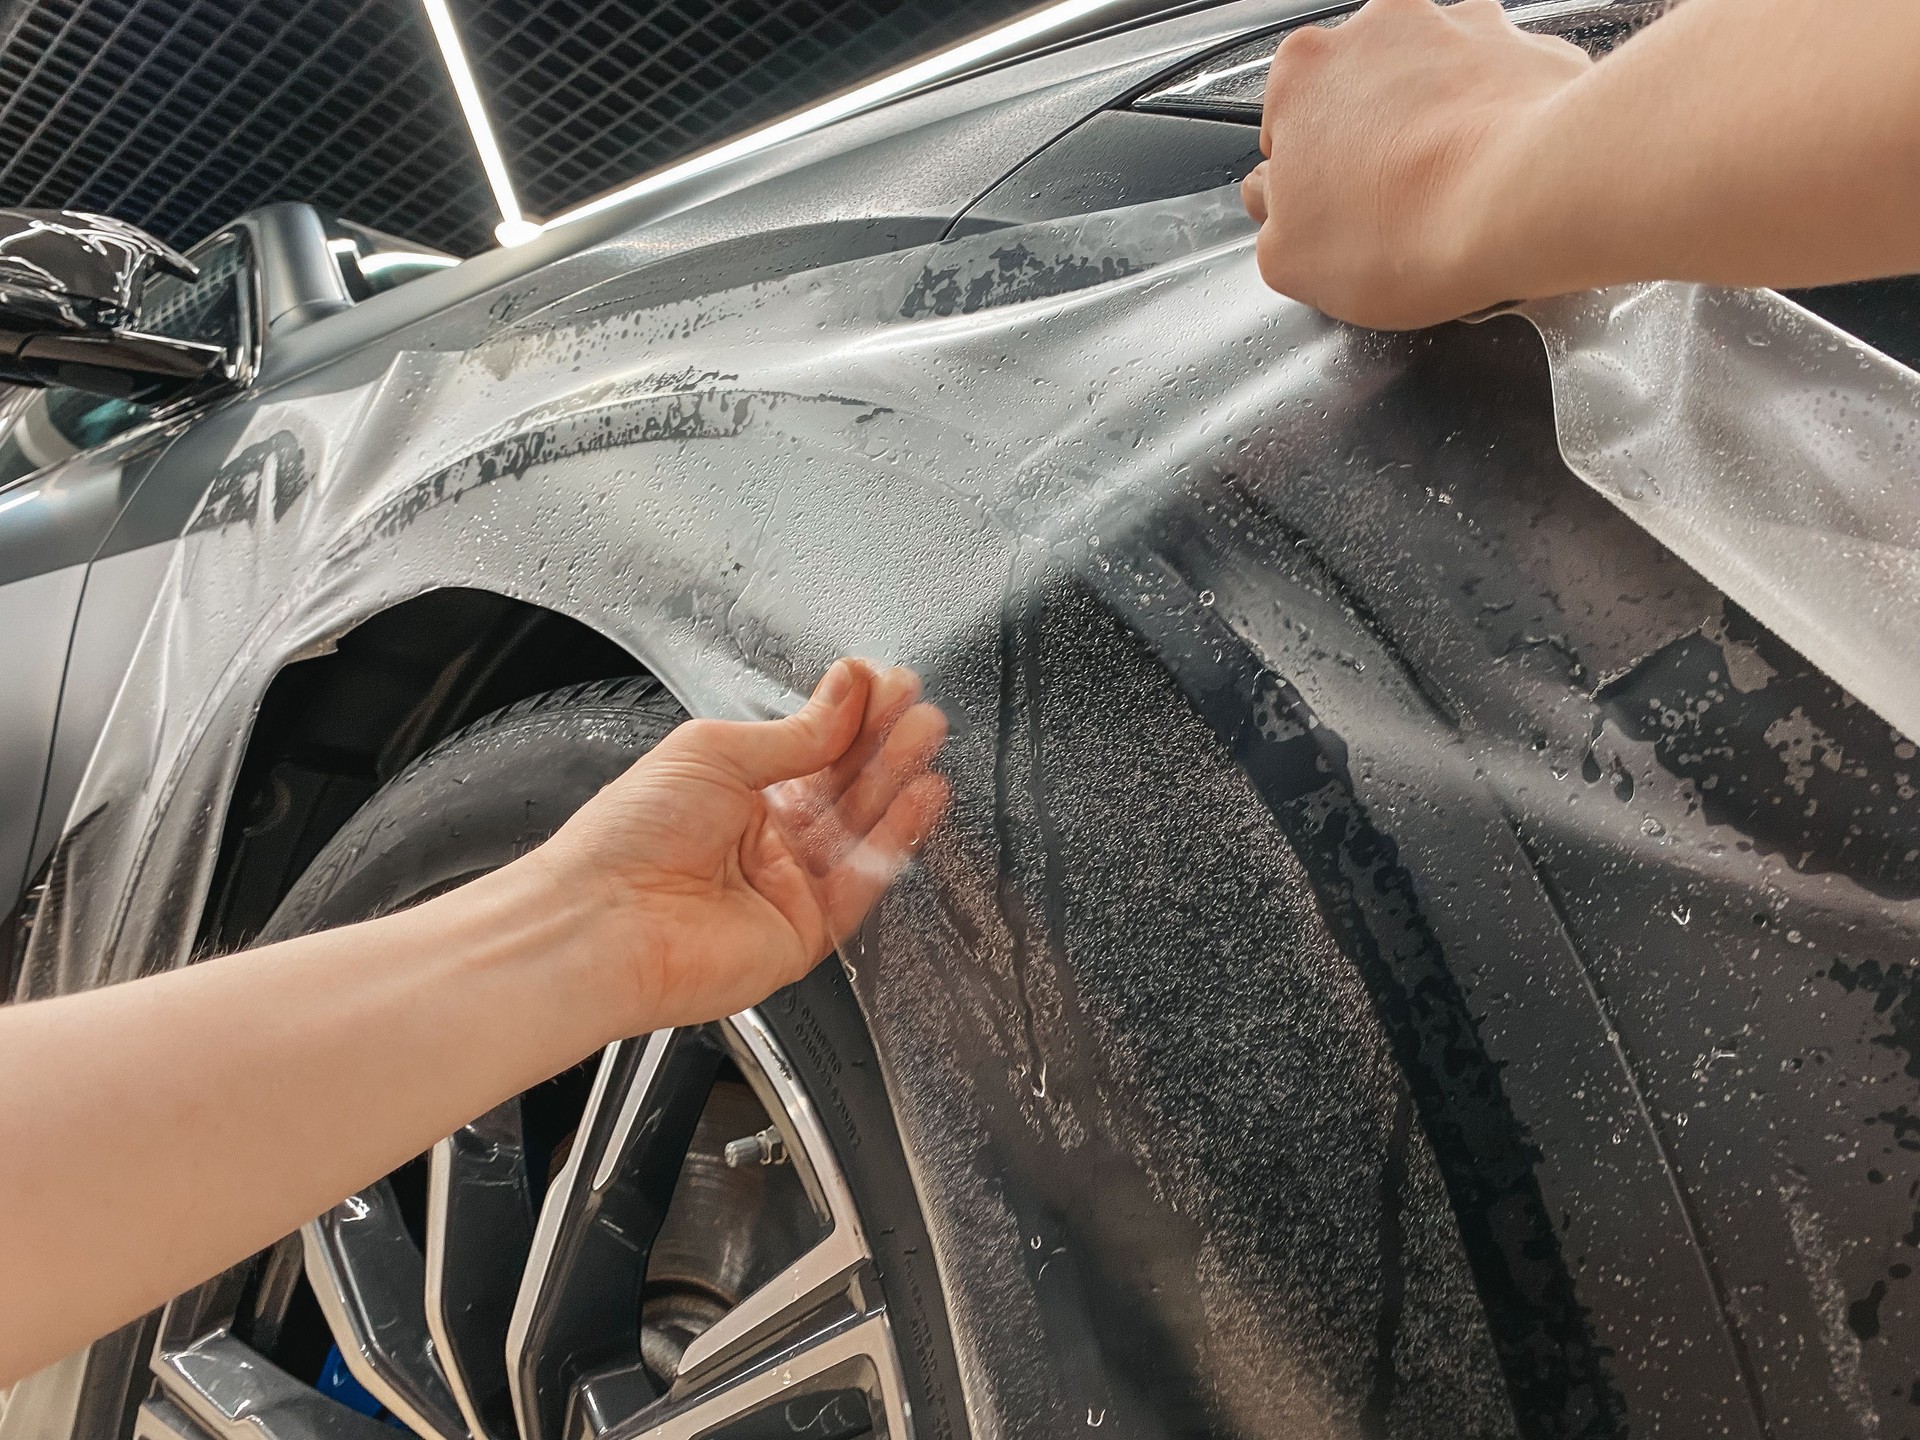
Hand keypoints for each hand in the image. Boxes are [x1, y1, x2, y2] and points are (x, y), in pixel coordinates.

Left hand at [532, 659, 949, 1029]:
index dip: (849, 716)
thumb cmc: (625, 838)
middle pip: (841, 785)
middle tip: (915, 705)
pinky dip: (894, 838)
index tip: (882, 682)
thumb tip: (847, 694)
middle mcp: (762, 840)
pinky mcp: (806, 932)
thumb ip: (794, 733)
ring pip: (859, 828)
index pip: (810, 749)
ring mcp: (786, 886)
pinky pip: (863, 882)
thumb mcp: (712, 752)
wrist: (602, 922)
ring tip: (925, 735)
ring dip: (896, 780)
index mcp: (732, 792)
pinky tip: (918, 795)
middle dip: (881, 741)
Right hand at [1240, 0, 1589, 327]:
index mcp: (1303, 70)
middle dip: (1370, 143)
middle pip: (1359, 95)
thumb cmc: (1410, 226)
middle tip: (1390, 209)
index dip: (1305, 178)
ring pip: (1432, 84)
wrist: (1528, 202)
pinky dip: (1497, 125)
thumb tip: (1280, 205)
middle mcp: (1378, 29)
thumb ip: (1271, 217)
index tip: (1328, 213)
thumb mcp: (1288, 260)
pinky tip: (1498, 176)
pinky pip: (1499, 88)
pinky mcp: (1526, 47)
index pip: (1284, 127)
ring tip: (1452, 194)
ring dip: (1434, 127)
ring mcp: (1458, 29)